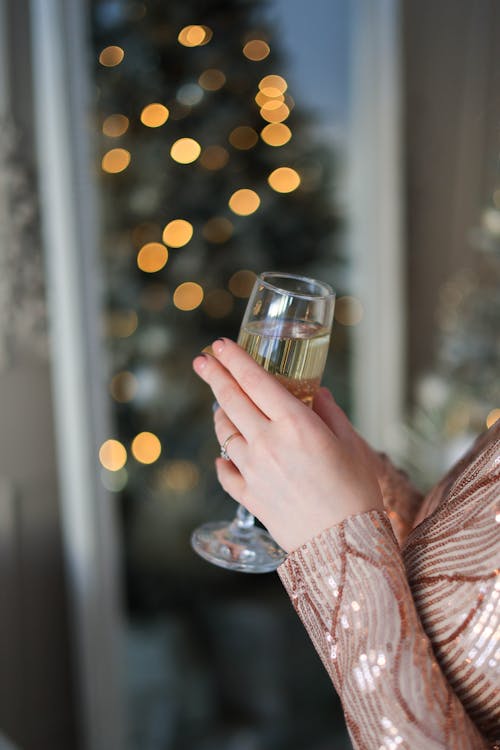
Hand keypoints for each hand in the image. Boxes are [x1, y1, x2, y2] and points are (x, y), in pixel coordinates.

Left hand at [193, 338, 382, 552]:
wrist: (344, 546)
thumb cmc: (356, 492)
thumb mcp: (351, 443)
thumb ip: (329, 412)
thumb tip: (316, 392)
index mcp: (294, 423)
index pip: (254, 380)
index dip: (234, 359)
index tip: (219, 345)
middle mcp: (266, 442)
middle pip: (230, 400)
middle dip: (213, 375)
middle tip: (202, 360)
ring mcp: (252, 470)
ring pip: (224, 433)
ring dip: (220, 414)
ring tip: (221, 406)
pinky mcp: (248, 495)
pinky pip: (225, 470)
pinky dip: (223, 459)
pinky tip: (225, 455)